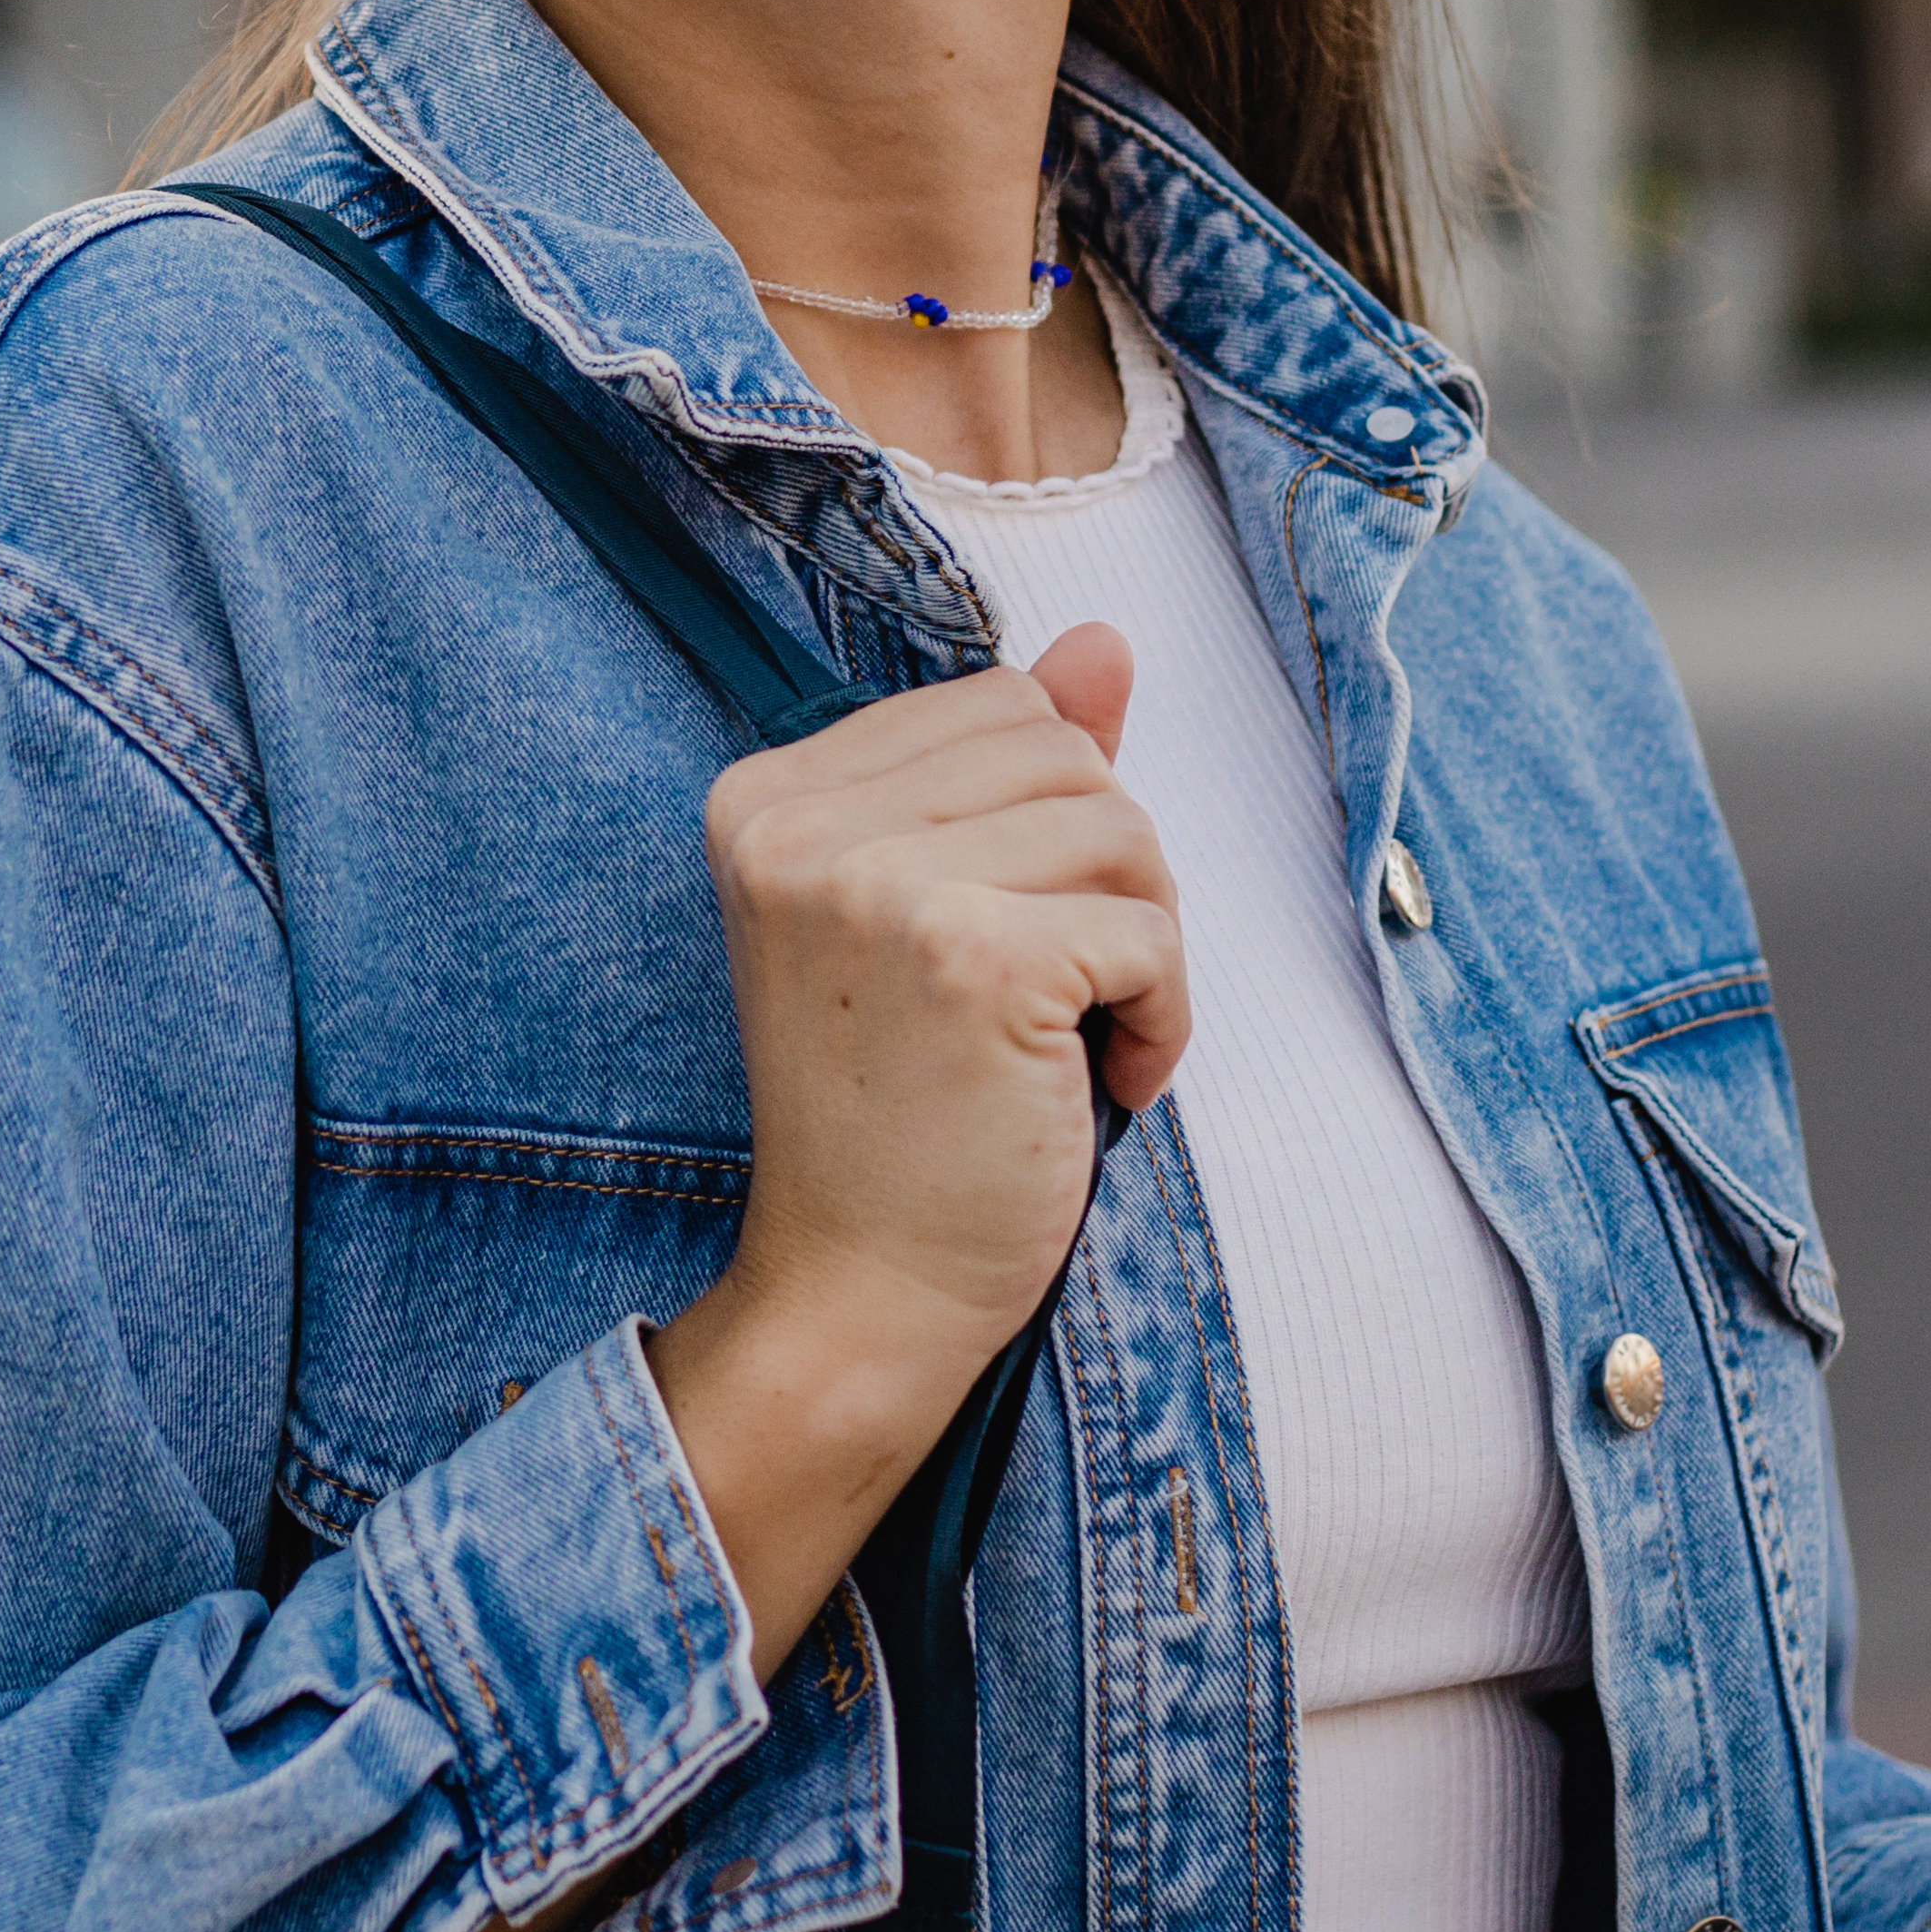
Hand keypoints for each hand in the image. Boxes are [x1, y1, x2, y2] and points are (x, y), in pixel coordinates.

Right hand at [645, 632, 1183, 1656]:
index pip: (997, 707)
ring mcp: (875, 884)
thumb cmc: (907, 1111)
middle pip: (1066, 753)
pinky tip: (1102, 1086)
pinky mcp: (969, 957)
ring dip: (1142, 945)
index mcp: (767, 794)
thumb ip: (1011, 768)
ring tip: (1076, 1041)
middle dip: (1107, 877)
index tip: (1006, 947)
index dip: (1049, 829)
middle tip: (1059, 999)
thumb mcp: (940, 911)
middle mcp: (799, 823)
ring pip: (1120, 828)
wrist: (860, 1291)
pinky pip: (1149, 930)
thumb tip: (1106, 639)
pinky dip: (1162, 1017)